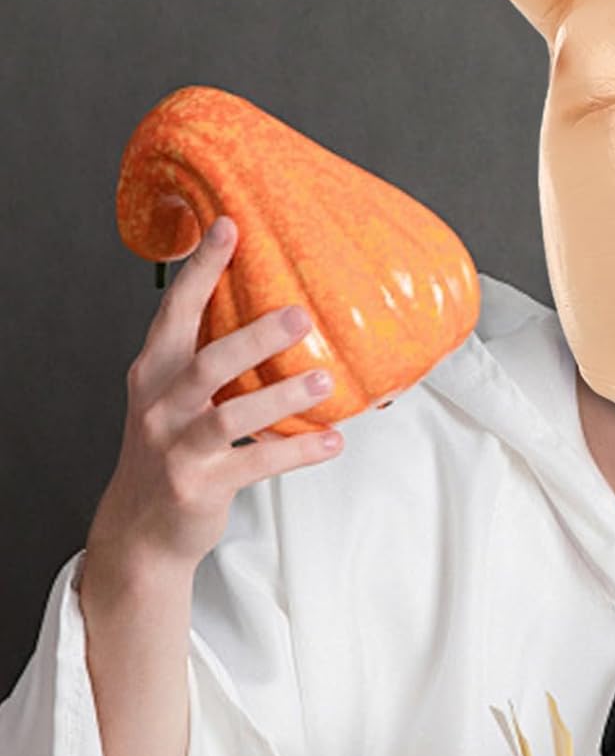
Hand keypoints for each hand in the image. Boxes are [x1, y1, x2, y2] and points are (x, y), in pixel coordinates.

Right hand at [86, 214, 342, 582]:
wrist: (141, 529)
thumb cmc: (172, 449)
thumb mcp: (176, 396)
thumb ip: (211, 356)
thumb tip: (278, 308)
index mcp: (155, 371)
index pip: (176, 311)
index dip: (202, 268)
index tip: (229, 226)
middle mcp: (160, 404)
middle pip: (207, 362)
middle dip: (254, 337)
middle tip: (301, 315)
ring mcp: (176, 447)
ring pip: (229, 415)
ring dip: (281, 396)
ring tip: (325, 379)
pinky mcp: (198, 485)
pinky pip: (256, 463)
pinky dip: (298, 451)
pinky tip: (333, 440)